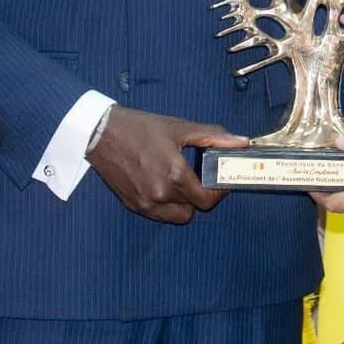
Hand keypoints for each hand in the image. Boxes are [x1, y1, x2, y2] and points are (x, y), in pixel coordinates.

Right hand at [87, 106, 247, 224]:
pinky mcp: (133, 205)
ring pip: (177, 216)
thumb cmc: (140, 127)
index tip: (219, 182)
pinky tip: (162, 185)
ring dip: (183, 204)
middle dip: (200, 196)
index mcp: (174, 175)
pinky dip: (165, 206)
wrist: (101, 132)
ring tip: (179, 183)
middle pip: (194, 209)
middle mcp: (160, 194)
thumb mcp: (180, 128)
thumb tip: (242, 142)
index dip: (218, 192)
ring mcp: (145, 203)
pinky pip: (158, 215)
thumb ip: (213, 136)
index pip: (207, 200)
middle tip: (198, 179)